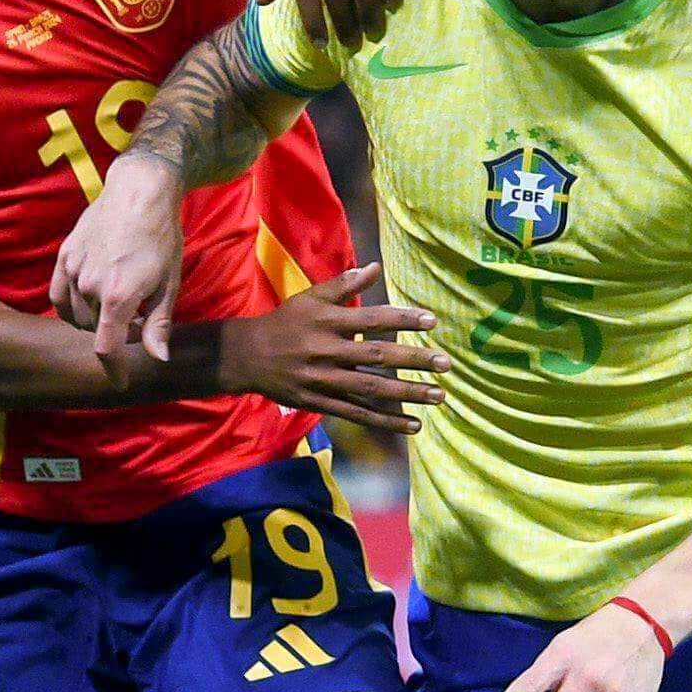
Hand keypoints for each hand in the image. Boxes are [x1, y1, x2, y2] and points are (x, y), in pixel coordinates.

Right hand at [51, 149, 188, 360]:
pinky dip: (70, 306)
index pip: (106, 348)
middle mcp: (90, 285)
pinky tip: (86, 302)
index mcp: (119, 295)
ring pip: (76, 314)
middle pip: (94, 331)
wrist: (140, 191)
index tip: (120, 382)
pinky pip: (58, 295)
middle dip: (114, 333)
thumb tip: (158, 359)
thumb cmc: (161, 237)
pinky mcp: (65, 256)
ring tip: (117, 303)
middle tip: (137, 318)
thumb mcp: (169, 282)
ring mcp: (74, 269)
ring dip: (94, 318)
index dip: (113, 370)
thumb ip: (159, 323)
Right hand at [216, 263, 446, 432]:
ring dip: (407, 394)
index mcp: (327, 322)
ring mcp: (324, 380)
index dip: (402, 320)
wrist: (246, 357)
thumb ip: (343, 285)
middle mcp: (327, 351)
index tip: (432, 321)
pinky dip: (386, 421)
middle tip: (445, 363)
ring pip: (371, 389)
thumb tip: (375, 266)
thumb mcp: (309, 298)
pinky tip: (413, 425)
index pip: (372, 319)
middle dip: (413, 360)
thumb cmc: (284, 322)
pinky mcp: (320, 403)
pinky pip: (358, 414)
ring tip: (438, 395)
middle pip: (377, 357)